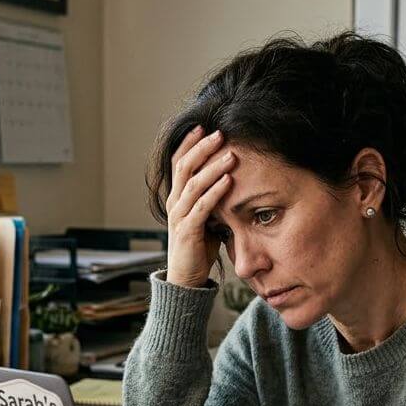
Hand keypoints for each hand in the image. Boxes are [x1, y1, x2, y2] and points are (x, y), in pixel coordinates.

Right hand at [165, 127, 235, 287]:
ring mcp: (179, 216)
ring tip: (232, 155)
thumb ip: (211, 199)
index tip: (204, 126)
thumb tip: (231, 179)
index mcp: (176, 197)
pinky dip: (216, 191)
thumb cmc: (198, 247)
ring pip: (193, 184)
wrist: (186, 279)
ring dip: (214, 167)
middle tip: (220, 133)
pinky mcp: (187, 231)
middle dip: (202, 148)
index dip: (189, 143)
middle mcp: (174, 203)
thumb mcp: (205, 217)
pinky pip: (202, 206)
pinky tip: (229, 180)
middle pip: (184, 167)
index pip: (178, 162)